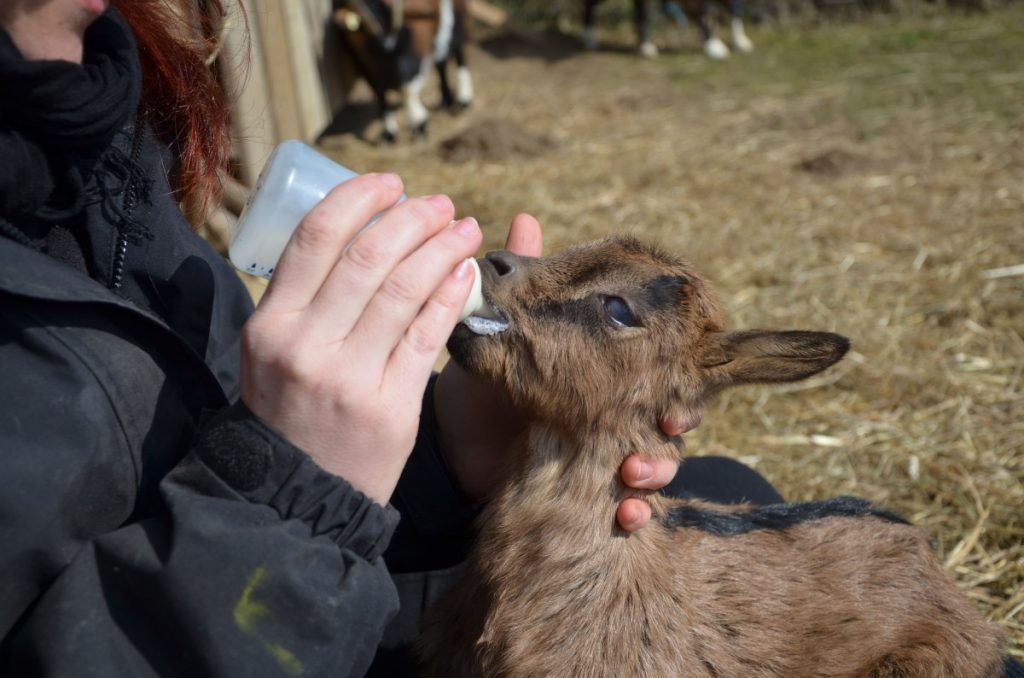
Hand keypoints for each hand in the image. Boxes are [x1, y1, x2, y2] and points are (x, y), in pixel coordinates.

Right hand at [240, 174, 482, 504]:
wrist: (297, 495)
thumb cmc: (291, 412)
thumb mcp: (274, 351)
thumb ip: (303, 299)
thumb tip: (355, 232)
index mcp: (269, 323)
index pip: (314, 238)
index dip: (358, 199)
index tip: (390, 182)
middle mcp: (304, 345)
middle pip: (366, 257)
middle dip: (411, 219)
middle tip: (440, 204)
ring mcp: (346, 377)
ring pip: (401, 290)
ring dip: (440, 249)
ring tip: (465, 228)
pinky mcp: (388, 406)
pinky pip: (425, 336)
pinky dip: (449, 296)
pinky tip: (466, 273)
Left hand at [434, 214, 683, 529]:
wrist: (447, 446)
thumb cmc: (479, 383)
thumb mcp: (502, 333)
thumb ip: (523, 281)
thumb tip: (525, 216)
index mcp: (603, 377)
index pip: (661, 372)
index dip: (680, 374)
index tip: (677, 371)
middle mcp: (612, 417)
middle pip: (668, 419)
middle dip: (676, 423)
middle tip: (668, 422)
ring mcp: (601, 458)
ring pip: (654, 465)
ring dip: (656, 470)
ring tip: (634, 473)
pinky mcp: (585, 496)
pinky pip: (622, 509)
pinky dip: (633, 513)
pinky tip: (626, 515)